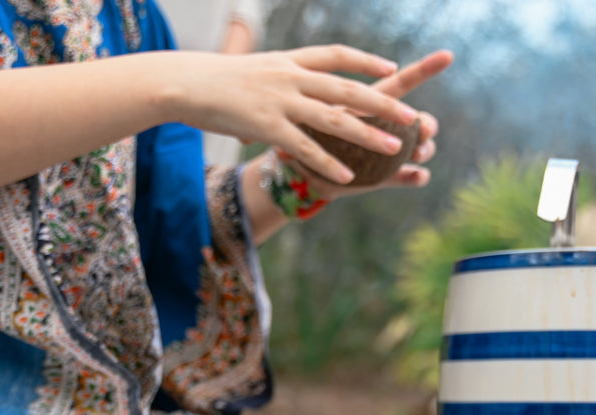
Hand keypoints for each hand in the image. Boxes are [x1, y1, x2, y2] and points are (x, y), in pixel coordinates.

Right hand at [165, 45, 419, 184]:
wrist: (183, 83)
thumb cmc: (211, 80)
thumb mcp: (249, 71)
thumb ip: (273, 82)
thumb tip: (279, 91)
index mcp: (287, 60)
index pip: (335, 56)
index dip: (365, 62)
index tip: (390, 66)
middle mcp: (290, 77)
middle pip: (347, 89)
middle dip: (382, 103)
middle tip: (412, 116)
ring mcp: (280, 101)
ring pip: (334, 118)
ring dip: (367, 135)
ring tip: (394, 147)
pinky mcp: (266, 126)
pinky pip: (304, 148)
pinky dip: (328, 163)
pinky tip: (348, 177)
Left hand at [310, 50, 452, 196]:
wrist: (302, 169)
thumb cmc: (309, 132)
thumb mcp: (321, 115)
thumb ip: (335, 109)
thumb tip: (338, 101)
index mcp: (371, 105)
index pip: (403, 83)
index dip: (426, 68)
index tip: (448, 55)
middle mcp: (385, 126)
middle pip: (418, 120)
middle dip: (428, 124)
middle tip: (423, 132)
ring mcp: (388, 152)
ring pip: (419, 148)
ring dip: (425, 150)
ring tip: (418, 155)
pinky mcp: (384, 176)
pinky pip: (406, 177)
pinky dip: (415, 176)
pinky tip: (419, 176)